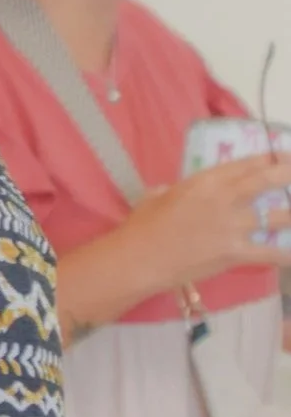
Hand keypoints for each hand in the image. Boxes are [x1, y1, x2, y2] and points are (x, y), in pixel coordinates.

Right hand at [122, 155, 290, 290]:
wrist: (139, 259)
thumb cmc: (142, 226)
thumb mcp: (156, 196)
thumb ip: (173, 190)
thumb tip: (174, 192)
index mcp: (204, 182)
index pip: (246, 164)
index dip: (270, 159)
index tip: (284, 158)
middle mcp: (224, 199)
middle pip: (267, 181)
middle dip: (289, 175)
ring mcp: (233, 227)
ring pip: (278, 217)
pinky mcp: (236, 253)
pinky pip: (271, 254)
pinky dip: (288, 255)